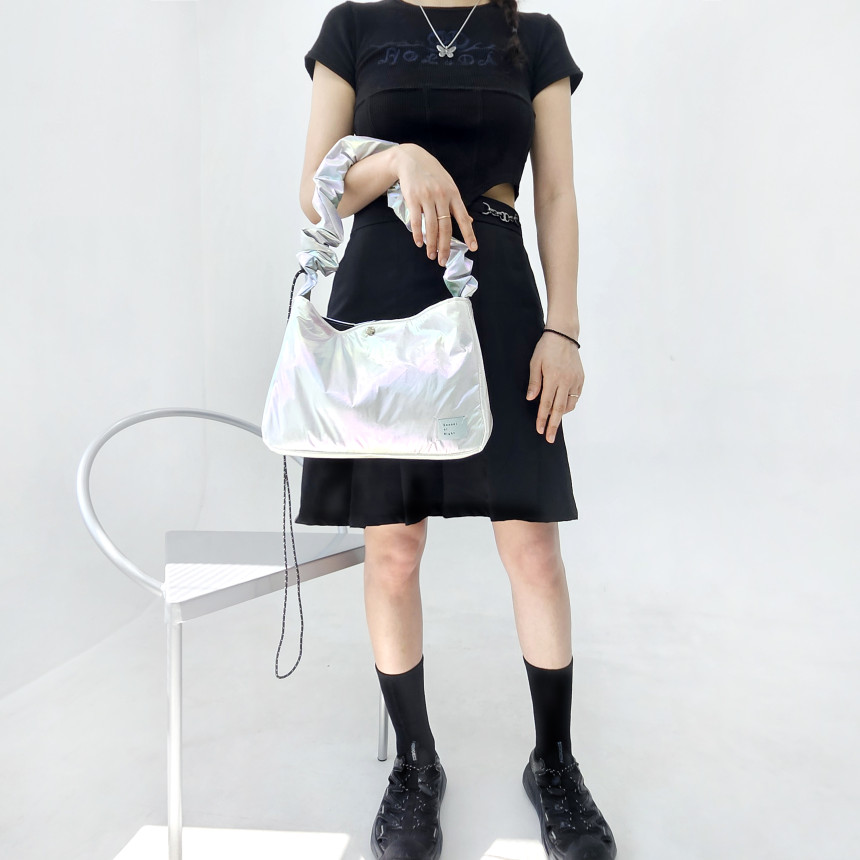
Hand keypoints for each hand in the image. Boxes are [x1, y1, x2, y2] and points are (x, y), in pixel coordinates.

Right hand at [391, 143, 478, 265]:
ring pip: (431, 226)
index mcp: (453, 194)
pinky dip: (417, 234)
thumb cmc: (432, 174)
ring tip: (431, 255)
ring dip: (431, 244)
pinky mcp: (413, 198)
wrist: (411, 159)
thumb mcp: (449, 185)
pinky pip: (416, 220)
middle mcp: (441, 196)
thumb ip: (457, 204)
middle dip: (445, 246)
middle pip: (445, 227)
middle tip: (443, 260)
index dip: (469, 234)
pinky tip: (419, 243)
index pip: (463, 218)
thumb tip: (470, 221)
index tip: (473, 248)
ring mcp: (427, 197)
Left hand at [525, 332, 583, 442]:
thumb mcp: (535, 363)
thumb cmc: (546, 348)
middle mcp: (565, 381)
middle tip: (549, 438)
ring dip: (561, 415)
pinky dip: (569, 404)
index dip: (542, 418)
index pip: (546, 403)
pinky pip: (575, 396)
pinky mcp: (581, 378)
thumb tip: (531, 399)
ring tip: (554, 422)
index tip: (539, 429)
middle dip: (553, 425)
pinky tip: (563, 407)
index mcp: (552, 377)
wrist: (564, 335)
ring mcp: (575, 380)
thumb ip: (534, 382)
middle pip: (559, 409)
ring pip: (569, 404)